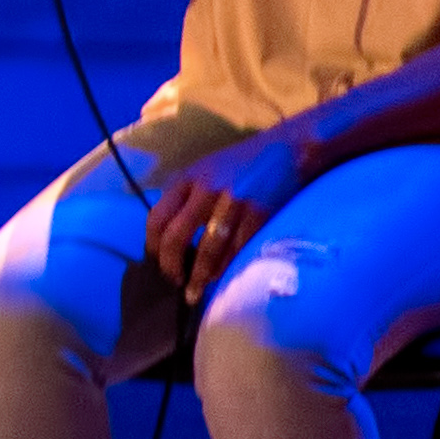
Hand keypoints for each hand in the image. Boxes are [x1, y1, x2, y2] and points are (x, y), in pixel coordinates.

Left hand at [144, 126, 310, 302]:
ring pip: (209, 248)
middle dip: (172, 266)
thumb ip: (183, 199)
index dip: (153, 248)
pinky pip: (239, 248)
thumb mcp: (202, 173)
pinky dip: (229, 267)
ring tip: (197, 290)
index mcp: (186, 179)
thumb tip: (166, 241)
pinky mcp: (260, 211)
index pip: (156, 219)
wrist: (286, 148)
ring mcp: (233, 200)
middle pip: (176, 236)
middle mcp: (206, 189)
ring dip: (200, 275)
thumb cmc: (239, 165)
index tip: (157, 264)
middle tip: (176, 282)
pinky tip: (224, 277)